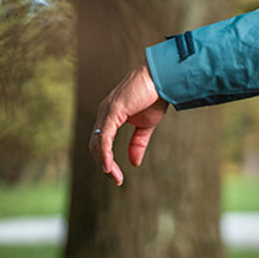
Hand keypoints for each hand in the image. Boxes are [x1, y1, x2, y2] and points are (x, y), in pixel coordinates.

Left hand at [88, 62, 167, 185]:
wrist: (162, 77)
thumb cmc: (155, 95)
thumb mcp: (147, 125)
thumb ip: (138, 142)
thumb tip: (134, 163)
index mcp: (110, 116)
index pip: (102, 143)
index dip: (106, 161)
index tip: (116, 177)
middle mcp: (104, 113)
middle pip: (95, 145)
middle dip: (104, 165)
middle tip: (116, 180)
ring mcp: (106, 111)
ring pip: (98, 142)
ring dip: (104, 162)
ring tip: (113, 176)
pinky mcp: (113, 110)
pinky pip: (105, 136)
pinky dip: (105, 152)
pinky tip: (108, 165)